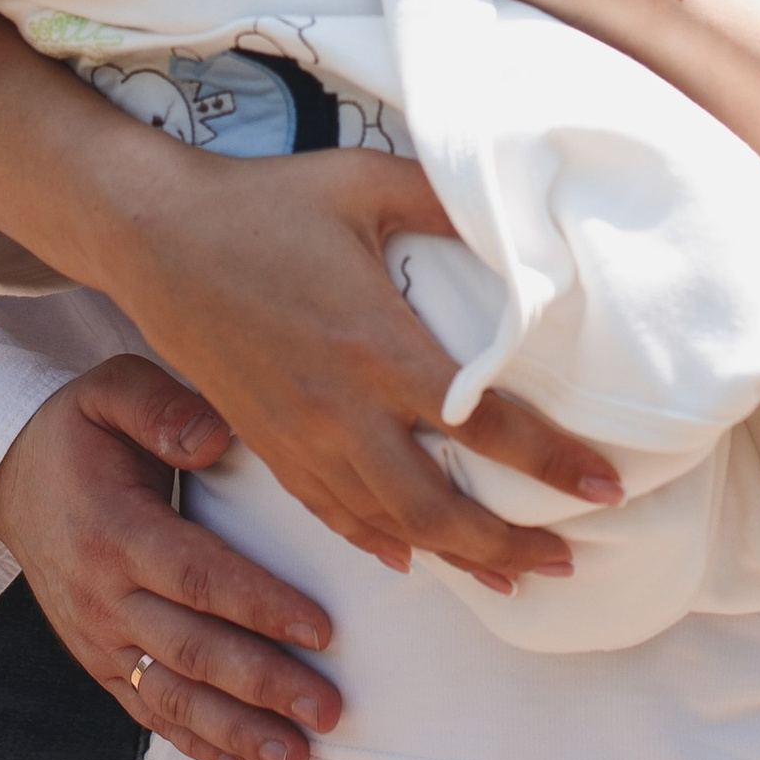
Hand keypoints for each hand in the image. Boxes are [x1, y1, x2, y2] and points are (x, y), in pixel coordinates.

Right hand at [0, 0, 619, 581]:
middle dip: (505, 545)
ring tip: (509, 577)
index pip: (483, 422)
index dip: (550, 462)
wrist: (155, 234)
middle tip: (563, 563)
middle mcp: (339, 406)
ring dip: (452, 558)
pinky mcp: (266, 443)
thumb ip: (444, 202)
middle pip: (435, 506)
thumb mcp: (365, 181)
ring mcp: (298, 434)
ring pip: (385, 524)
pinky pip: (329, 513)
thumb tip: (518, 211)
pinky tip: (410, 560)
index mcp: (375, 342)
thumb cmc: (267, 201)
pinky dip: (376, 543)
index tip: (603, 487)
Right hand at [0, 356, 339, 759]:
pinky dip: (198, 746)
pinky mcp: (99, 662)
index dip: (259, 604)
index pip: (196, 575)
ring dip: (236, 732)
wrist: (10, 480)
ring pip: (172, 696)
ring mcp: (98, 638)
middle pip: (192, 649)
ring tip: (298, 759)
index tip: (320, 628)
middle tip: (328, 708)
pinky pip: (149, 712)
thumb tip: (215, 436)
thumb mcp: (110, 392)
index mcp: (115, 530)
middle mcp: (104, 595)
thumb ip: (160, 407)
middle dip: (262, 684)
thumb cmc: (79, 432)